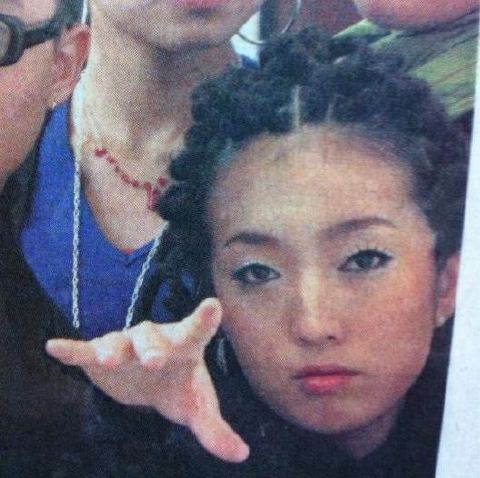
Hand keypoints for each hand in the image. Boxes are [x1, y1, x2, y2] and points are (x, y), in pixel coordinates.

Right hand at [46, 298, 248, 462]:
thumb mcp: (197, 407)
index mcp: (184, 346)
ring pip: (117, 342)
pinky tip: (56, 348)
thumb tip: (241, 454)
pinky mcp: (98, 356)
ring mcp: (124, 345)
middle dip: (152, 349)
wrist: (150, 380)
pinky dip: (72, 350)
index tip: (213, 306)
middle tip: (155, 361)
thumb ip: (215, 428)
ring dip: (113, 349)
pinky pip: (84, 350)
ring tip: (107, 359)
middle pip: (152, 340)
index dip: (205, 320)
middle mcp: (154, 340)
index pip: (197, 331)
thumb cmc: (179, 386)